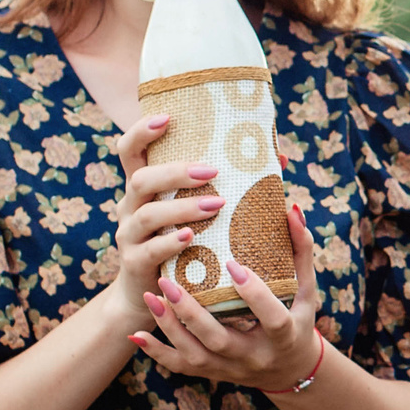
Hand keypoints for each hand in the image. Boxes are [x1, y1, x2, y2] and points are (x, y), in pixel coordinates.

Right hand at [100, 112, 224, 320]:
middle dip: (176, 172)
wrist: (152, 293)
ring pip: (148, 213)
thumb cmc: (185, 243)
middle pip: (140, 179)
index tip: (168, 117)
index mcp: (143, 188)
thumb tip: (280, 159)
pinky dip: (170, 242)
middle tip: (211, 171)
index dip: (141, 131)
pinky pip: (149, 250)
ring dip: (182, 207)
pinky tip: (190, 238)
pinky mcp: (134, 264)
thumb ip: (230, 186)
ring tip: (216, 204)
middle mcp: (129, 206)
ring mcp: (128, 235)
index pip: (129, 151)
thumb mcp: (198, 212)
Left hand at [131, 200, 326, 393]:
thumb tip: (291, 209)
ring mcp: (230, 367)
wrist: (288, 368)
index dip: (255, 295)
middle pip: (220, 340)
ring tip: (152, 295)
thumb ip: (300, 251)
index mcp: (285, 337)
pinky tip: (136, 334)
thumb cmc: (297, 318)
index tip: (233, 264)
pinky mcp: (212, 372)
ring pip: (195, 355)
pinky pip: (180, 366)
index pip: (273, 319)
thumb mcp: (306, 290)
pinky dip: (157, 352)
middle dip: (192, 314)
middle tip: (169, 282)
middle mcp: (255, 357)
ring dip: (170, 327)